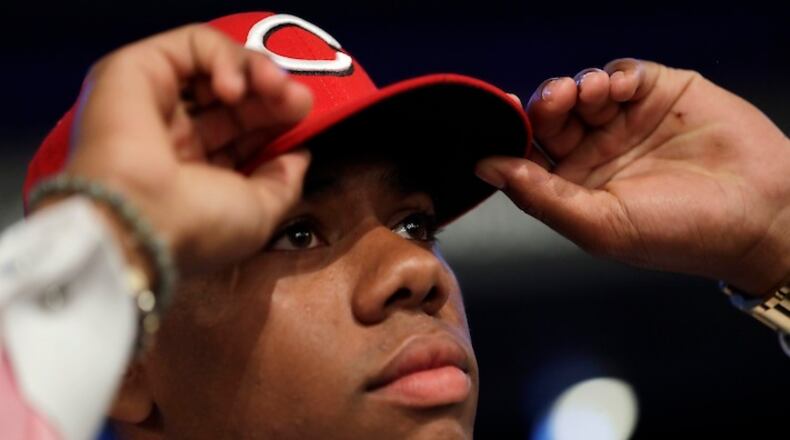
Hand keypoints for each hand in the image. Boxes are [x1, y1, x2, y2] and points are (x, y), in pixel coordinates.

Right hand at [65, 24, 312, 272]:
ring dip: (256, 70)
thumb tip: (299, 155)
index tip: (303, 116)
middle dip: (274, 94)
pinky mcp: (137, 69)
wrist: (139, 220)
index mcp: (196, 171)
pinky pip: (191, 44)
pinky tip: (234, 88)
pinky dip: (223, 56)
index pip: (244, 131)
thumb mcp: (260, 212)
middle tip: (299, 100)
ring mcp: (155, 100)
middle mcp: (174, 135)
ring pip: (215, 66)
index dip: (276, 119)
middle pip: (235, 97)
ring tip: (275, 88)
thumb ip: (283, 180)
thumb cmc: (198, 226)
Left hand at [476, 59, 789, 295]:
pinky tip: (617, 90)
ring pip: (581, 91)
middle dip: (546, 103)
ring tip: (587, 95)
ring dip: (575, 87)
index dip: (513, 134)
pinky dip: (613, 76)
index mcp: (575, 187)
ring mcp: (627, 122)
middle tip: (555, 99)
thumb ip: (538, 196)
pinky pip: (623, 75)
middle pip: (551, 116)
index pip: (529, 154)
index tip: (504, 116)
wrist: (760, 215)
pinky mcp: (660, 95)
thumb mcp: (599, 224)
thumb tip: (485, 168)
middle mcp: (596, 152)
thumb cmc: (681, 233)